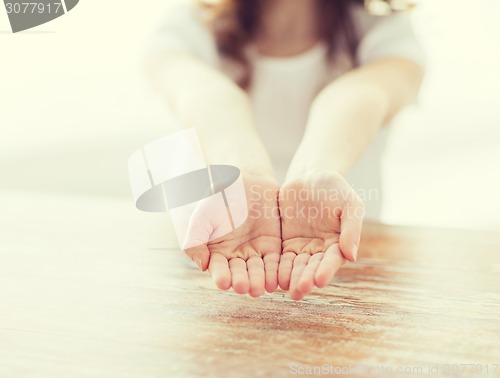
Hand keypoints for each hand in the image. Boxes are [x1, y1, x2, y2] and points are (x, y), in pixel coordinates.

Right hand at [184, 174, 281, 296]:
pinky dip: (276, 271)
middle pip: (239, 273)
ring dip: (260, 280)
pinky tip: (278, 280)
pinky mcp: (273, 247)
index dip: (221, 275)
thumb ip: (196, 240)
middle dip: (242, 281)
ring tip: (262, 288)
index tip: (223, 282)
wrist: (245, 180)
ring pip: (258, 271)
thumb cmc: (219, 197)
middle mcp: (236, 257)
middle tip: (245, 288)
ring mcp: (255, 252)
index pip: (219, 268)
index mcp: (217, 252)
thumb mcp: (203, 215)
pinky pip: (275, 262)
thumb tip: (202, 266)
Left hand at [278, 171, 363, 299]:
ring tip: (282, 288)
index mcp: (339, 243)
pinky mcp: (284, 243)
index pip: (332, 260)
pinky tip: (269, 276)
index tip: (319, 281)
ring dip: (289, 278)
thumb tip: (352, 256)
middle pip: (311, 268)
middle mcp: (320, 250)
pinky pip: (279, 257)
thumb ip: (351, 227)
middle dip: (305, 280)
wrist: (309, 175)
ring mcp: (301, 247)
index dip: (326, 271)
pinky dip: (275, 267)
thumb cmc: (334, 187)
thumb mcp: (349, 203)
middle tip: (297, 291)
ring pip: (295, 266)